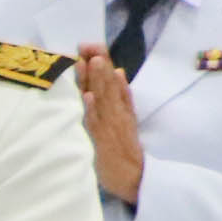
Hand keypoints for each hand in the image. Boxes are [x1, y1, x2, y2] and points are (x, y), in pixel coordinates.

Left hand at [81, 45, 146, 203]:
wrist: (134, 176)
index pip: (110, 80)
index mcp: (120, 106)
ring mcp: (109, 126)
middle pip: (107, 85)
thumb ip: (121, 96)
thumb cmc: (122, 148)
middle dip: (97, 64)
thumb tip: (118, 71)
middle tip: (88, 45)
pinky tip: (87, 95)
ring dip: (97, 80)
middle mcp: (116, 113)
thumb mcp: (126, 118)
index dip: (101, 61)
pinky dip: (92, 108)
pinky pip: (96, 123)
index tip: (90, 45)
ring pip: (103, 99)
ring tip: (91, 60)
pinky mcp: (102, 141)